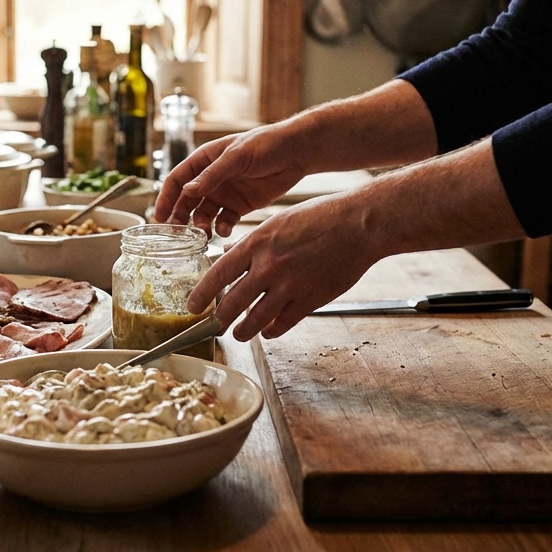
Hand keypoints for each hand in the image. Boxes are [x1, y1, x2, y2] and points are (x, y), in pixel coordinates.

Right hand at [154, 126, 308, 237]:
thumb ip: (213, 174)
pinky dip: (221, 228)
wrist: (296, 153)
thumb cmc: (264, 145)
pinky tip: (224, 231)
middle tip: (177, 234)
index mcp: (204, 161)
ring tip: (204, 234)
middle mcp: (210, 178)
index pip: (177, 180)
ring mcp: (224, 193)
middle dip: (180, 217)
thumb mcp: (237, 157)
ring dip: (201, 225)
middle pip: (186, 201)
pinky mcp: (239, 206)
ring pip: (203, 214)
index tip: (159, 217)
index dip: (165, 198)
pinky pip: (224, 221)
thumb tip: (188, 191)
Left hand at [189, 190, 375, 340]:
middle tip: (214, 324)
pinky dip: (272, 330)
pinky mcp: (311, 299)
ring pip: (256, 319)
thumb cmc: (319, 217)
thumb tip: (227, 254)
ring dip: (243, 331)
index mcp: (257, 244)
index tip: (192, 306)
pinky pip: (283, 323)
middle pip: (232, 303)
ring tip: (238, 334)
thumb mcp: (277, 222)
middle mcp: (269, 266)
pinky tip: (268, 331)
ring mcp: (290, 285)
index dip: (201, 294)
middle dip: (219, 319)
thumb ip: (251, 243)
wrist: (358, 224)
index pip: (218, 274)